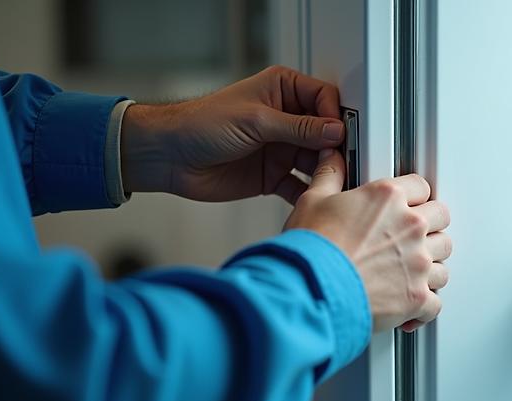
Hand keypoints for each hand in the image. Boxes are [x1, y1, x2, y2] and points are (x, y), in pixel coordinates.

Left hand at [120, 66, 344, 203]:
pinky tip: (315, 200)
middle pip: (326, 133)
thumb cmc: (200, 125)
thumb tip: (334, 130)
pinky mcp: (273, 176)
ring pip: (317, 161)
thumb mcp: (255, 121)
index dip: (335, 117)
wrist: (169, 157)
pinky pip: (300, 185)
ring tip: (332, 184)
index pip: (324, 98)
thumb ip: (298, 128)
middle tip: (342, 164)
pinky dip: (309, 194)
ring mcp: (281, 148)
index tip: (341, 135)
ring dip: (326, 173)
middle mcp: (286, 118)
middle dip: (335, 148)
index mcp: (282, 90)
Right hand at [284, 149, 451, 332]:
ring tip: (410, 273)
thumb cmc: (311, 251)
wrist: (309, 291)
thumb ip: (329, 177)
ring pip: (443, 262)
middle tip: (412, 237)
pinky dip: (424, 307)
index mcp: (388, 198)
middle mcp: (409, 227)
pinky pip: (435, 303)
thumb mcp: (312, 202)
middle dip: (430, 227)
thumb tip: (331, 160)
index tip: (406, 205)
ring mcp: (417, 263)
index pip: (421, 186)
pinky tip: (410, 306)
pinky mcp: (416, 297)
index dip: (413, 196)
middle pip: (441, 219)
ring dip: (429, 267)